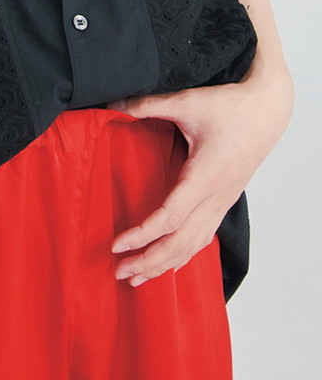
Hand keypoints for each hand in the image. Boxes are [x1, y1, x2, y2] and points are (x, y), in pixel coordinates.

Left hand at [109, 65, 292, 284]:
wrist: (267, 112)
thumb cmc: (231, 108)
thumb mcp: (187, 102)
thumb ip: (147, 105)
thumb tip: (112, 103)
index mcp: (203, 177)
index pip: (170, 217)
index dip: (142, 235)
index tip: (117, 245)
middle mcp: (215, 197)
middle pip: (180, 243)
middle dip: (149, 262)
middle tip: (119, 273)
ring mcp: (222, 202)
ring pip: (193, 245)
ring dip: (165, 264)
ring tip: (138, 278)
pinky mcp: (224, 201)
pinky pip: (204, 237)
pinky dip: (185, 255)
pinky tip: (171, 265)